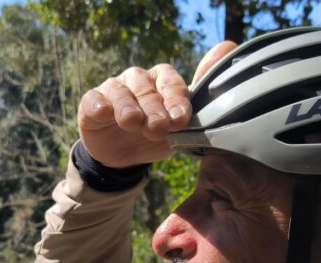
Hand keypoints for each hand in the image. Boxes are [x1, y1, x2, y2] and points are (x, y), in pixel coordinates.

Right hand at [78, 41, 237, 167]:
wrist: (123, 157)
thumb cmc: (156, 135)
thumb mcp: (180, 127)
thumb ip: (202, 98)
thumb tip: (229, 47)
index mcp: (162, 82)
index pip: (172, 82)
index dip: (177, 98)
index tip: (181, 118)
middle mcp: (139, 80)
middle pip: (147, 88)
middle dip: (155, 108)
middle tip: (158, 127)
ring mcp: (114, 89)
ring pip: (121, 91)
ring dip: (128, 106)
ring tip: (132, 122)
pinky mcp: (92, 102)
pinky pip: (94, 99)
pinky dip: (100, 105)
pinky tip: (105, 113)